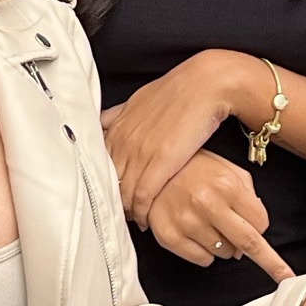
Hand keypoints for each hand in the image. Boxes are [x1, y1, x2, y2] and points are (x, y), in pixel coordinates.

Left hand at [102, 52, 258, 219]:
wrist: (205, 85)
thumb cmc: (178, 91)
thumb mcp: (139, 99)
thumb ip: (119, 114)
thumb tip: (104, 122)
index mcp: (118, 127)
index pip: (100, 165)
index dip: (105, 184)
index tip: (112, 196)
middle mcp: (123, 140)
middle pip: (109, 182)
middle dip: (114, 200)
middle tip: (121, 214)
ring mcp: (139, 152)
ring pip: (123, 193)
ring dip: (128, 210)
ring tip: (134, 220)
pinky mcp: (159, 163)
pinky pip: (142, 196)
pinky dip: (143, 212)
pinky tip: (146, 219)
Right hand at [138, 153, 287, 282]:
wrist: (150, 168)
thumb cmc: (191, 168)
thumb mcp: (228, 169)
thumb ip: (249, 195)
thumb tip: (257, 228)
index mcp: (227, 185)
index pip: (261, 223)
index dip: (262, 228)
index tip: (269, 241)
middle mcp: (208, 203)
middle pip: (248, 244)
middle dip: (268, 261)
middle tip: (282, 274)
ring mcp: (187, 222)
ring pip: (224, 253)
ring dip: (225, 245)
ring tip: (211, 226)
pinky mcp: (169, 236)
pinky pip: (202, 260)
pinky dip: (205, 253)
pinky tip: (197, 234)